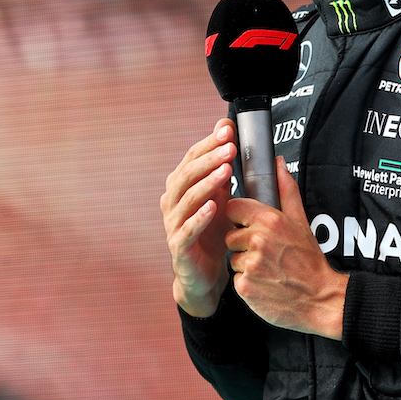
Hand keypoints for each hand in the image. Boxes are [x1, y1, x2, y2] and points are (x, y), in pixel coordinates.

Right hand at [161, 118, 237, 317]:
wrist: (203, 273)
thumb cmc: (211, 229)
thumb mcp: (220, 193)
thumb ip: (220, 163)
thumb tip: (226, 126)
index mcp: (179, 186)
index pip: (191, 158)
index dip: (208, 143)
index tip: (228, 131)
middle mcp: (171, 202)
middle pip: (187, 175)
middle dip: (209, 159)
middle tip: (229, 148)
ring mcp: (173, 224)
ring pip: (187, 199)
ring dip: (207, 183)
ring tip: (227, 171)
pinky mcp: (179, 247)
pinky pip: (187, 229)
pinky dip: (199, 217)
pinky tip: (213, 207)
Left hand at [225, 158, 347, 338]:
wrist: (320, 299)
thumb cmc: (309, 260)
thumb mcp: (300, 221)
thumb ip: (286, 189)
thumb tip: (278, 162)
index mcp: (270, 220)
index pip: (232, 208)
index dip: (240, 217)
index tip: (251, 225)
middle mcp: (258, 240)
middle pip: (231, 235)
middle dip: (243, 243)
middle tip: (267, 252)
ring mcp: (250, 264)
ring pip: (232, 258)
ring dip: (245, 263)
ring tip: (268, 268)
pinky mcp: (245, 287)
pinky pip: (236, 278)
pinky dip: (247, 282)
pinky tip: (265, 283)